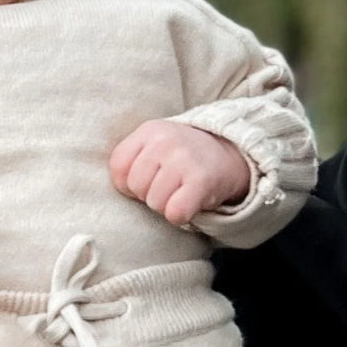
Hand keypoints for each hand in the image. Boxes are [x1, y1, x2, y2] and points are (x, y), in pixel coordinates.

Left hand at [109, 121, 250, 225]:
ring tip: (181, 192)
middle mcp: (165, 140)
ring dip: (166, 206)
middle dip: (149, 194)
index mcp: (149, 130)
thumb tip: (122, 191)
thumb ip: (131, 161)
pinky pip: (175, 212)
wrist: (228, 156)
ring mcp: (184, 159)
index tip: (148, 180)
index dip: (128, 183)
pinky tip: (190, 203)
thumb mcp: (154, 146)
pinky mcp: (201, 180)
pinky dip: (181, 216)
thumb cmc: (182, 159)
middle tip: (169, 186)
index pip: (118, 168)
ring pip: (155, 203)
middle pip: (136, 187)